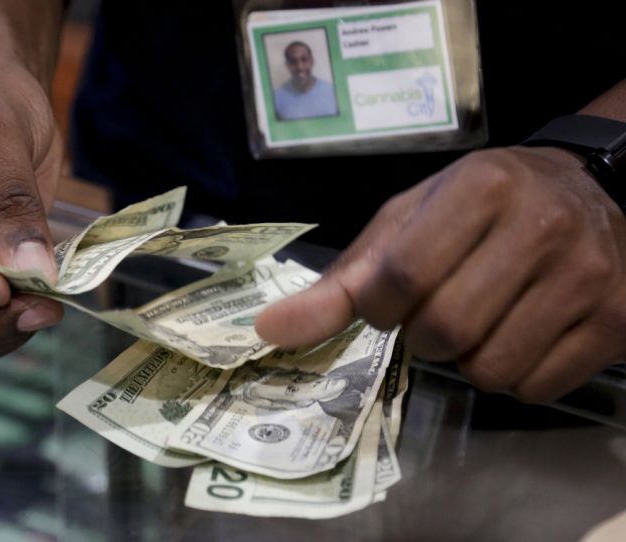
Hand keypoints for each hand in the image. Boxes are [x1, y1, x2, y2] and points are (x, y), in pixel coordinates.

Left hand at [256, 147, 625, 401]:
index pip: (399, 278)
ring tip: (480, 318)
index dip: (379, 308)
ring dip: (465, 359)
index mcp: (479, 189)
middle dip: (421, 336)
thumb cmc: (483, 204)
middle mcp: (541, 228)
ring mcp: (587, 278)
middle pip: (443, 332)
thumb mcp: (409, 220)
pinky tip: (518, 334)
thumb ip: (344, 278)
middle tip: (438, 309)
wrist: (592, 191)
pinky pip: (533, 389)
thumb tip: (269, 332)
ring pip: (489, 370)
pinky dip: (510, 376)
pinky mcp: (616, 323)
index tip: (387, 302)